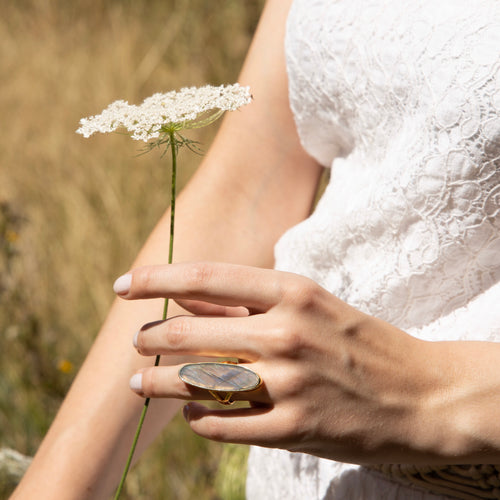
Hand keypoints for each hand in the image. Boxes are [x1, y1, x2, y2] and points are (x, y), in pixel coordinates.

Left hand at [114, 262, 444, 463]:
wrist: (420, 394)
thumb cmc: (357, 341)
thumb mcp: (308, 305)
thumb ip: (243, 301)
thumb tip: (184, 294)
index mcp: (292, 292)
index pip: (205, 278)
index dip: (156, 279)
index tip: (123, 286)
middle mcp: (287, 333)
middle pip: (190, 333)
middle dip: (151, 339)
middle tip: (136, 345)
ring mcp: (290, 384)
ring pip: (198, 382)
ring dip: (161, 382)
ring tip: (144, 382)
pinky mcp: (294, 430)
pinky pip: (223, 425)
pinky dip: (198, 419)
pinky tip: (192, 414)